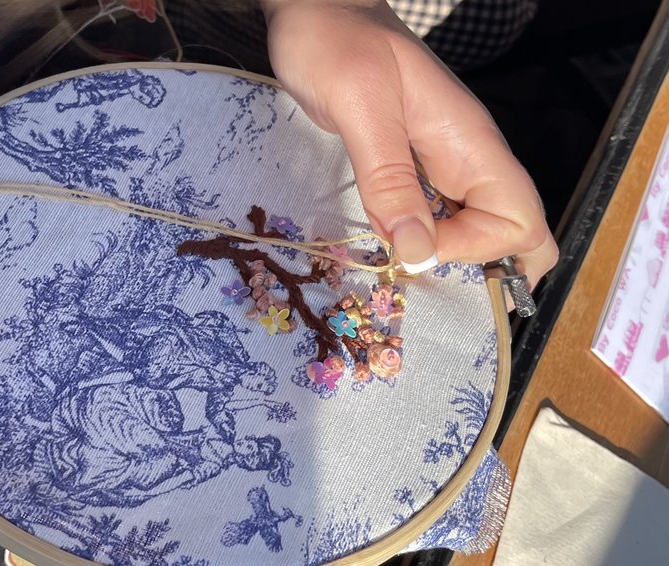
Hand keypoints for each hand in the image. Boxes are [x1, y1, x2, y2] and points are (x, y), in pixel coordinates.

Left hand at [263, 0, 557, 285]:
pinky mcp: (414, 168)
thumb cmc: (336, 43)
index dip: (476, 250)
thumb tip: (418, 252)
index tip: (413, 248)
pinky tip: (387, 242)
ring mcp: (443, 165)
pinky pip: (438, 217)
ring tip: (396, 264)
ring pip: (477, 229)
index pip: (519, 220)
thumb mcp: (359, 108)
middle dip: (477, 265)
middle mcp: (467, 159)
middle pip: (513, 231)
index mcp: (470, 144)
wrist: (318, 9)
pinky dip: (420, 239)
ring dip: (446, 257)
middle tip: (416, 268)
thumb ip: (389, 179)